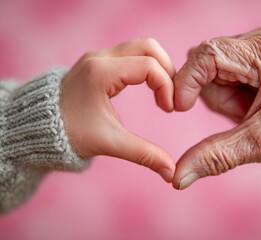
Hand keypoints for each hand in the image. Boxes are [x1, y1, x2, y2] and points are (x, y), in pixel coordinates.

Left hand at [60, 38, 175, 182]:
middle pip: (149, 47)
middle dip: (167, 70)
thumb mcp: (110, 143)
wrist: (36, 127)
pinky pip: (132, 54)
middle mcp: (100, 57)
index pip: (149, 66)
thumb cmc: (69, 134)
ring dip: (158, 67)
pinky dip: (147, 67)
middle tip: (170, 96)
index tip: (168, 110)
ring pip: (141, 47)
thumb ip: (144, 155)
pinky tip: (149, 88)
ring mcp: (99, 57)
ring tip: (162, 93)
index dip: (167, 86)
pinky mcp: (99, 62)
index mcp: (101, 72)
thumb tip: (171, 172)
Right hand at [172, 27, 260, 188]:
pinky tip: (246, 102)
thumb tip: (178, 178)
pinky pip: (218, 71)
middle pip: (206, 64)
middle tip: (243, 113)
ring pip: (209, 69)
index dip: (186, 81)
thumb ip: (216, 156)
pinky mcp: (250, 54)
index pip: (208, 55)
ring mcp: (254, 45)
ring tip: (249, 109)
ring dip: (221, 96)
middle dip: (216, 96)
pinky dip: (224, 92)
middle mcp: (259, 41)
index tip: (180, 108)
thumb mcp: (259, 143)